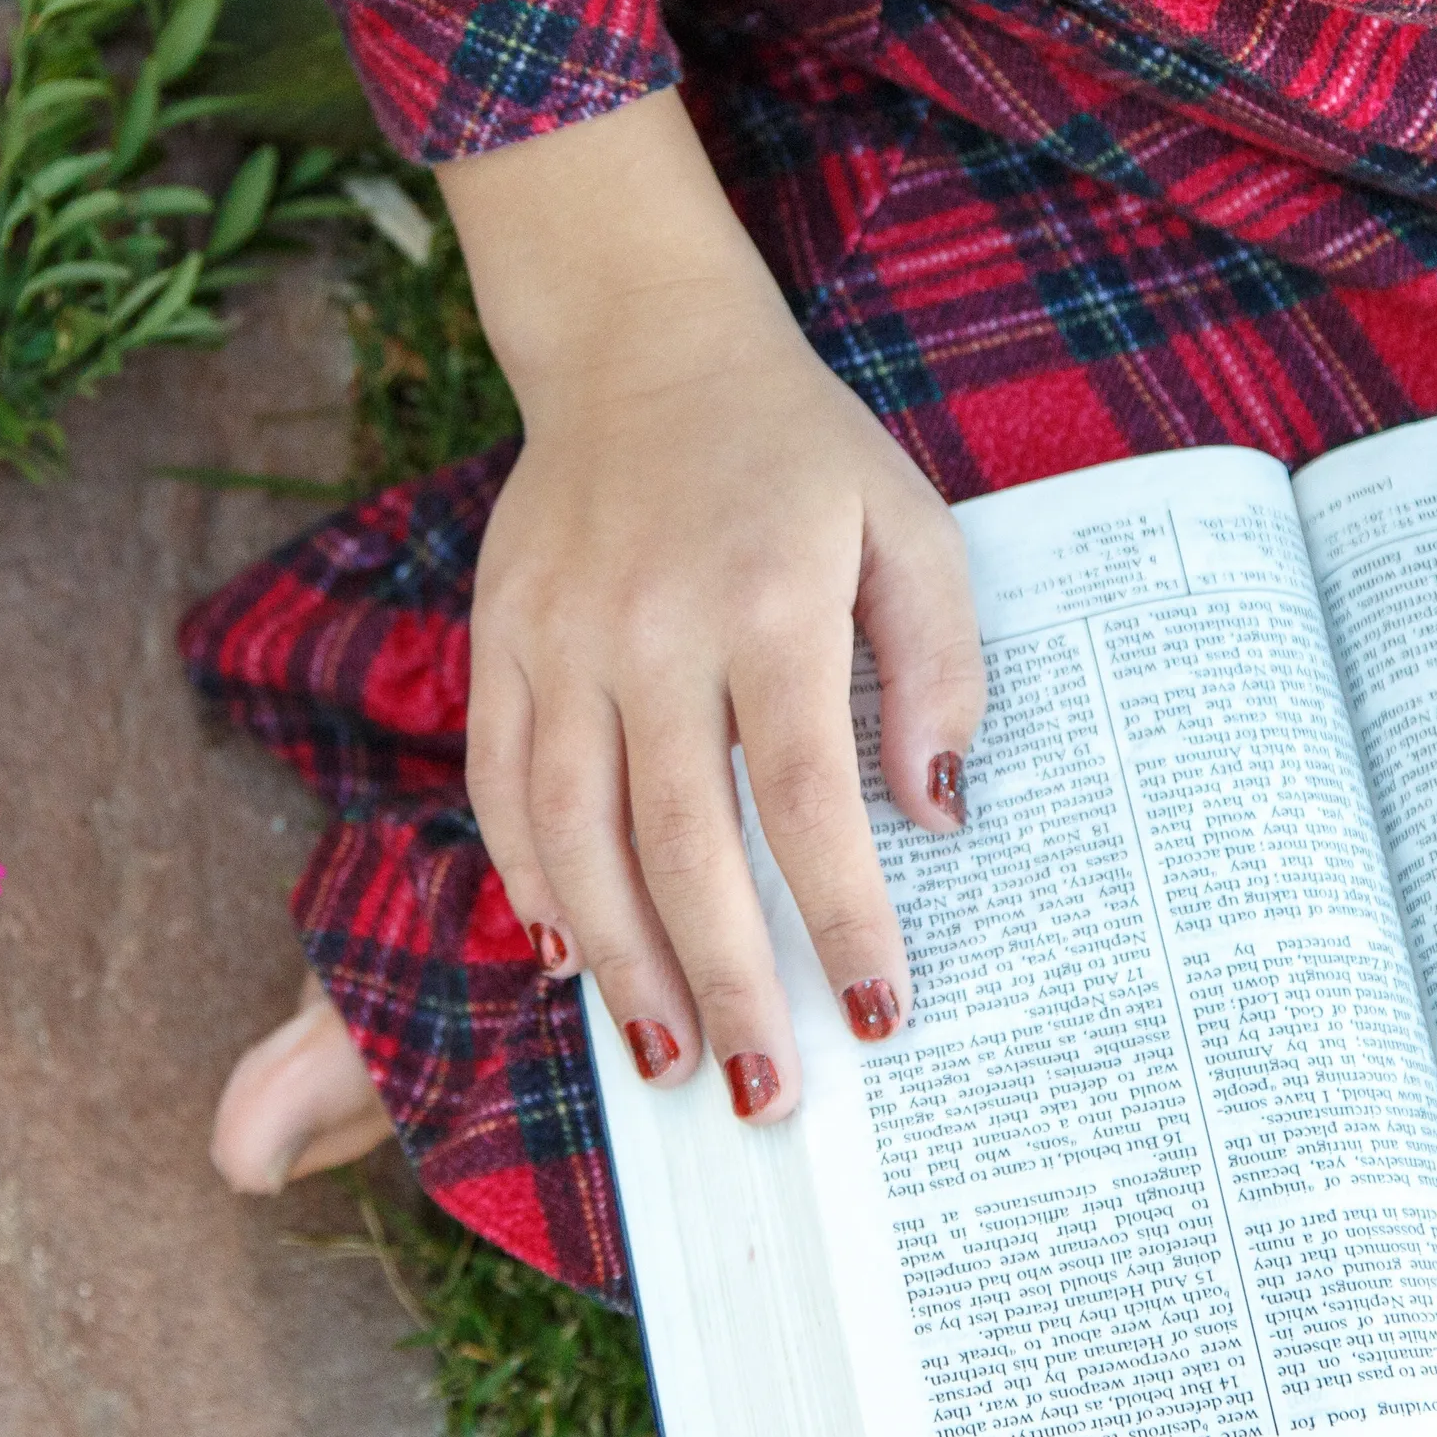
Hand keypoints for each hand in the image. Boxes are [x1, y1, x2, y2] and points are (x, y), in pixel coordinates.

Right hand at [445, 93, 985, 1120]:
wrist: (643, 346)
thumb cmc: (798, 453)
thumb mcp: (909, 526)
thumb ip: (938, 668)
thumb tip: (934, 814)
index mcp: (769, 600)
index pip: (809, 796)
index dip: (841, 918)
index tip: (875, 1013)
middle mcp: (653, 627)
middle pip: (680, 841)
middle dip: (724, 980)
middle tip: (760, 1089)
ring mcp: (560, 636)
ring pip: (572, 833)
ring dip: (618, 960)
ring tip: (665, 1054)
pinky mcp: (499, 637)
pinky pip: (500, 784)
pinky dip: (528, 880)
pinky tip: (569, 954)